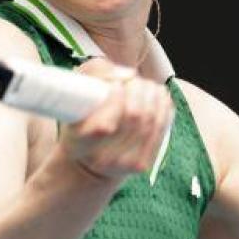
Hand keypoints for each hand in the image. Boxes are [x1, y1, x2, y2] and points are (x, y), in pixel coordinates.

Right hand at [59, 57, 173, 180]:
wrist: (89, 160)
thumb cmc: (81, 119)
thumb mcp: (75, 93)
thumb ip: (95, 74)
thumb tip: (129, 75)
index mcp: (80, 143)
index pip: (104, 126)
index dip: (115, 98)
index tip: (116, 84)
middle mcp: (102, 158)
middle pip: (134, 118)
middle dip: (138, 90)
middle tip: (132, 80)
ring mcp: (125, 164)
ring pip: (151, 121)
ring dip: (152, 95)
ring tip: (145, 85)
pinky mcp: (143, 164)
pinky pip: (161, 128)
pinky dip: (163, 106)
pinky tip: (157, 96)